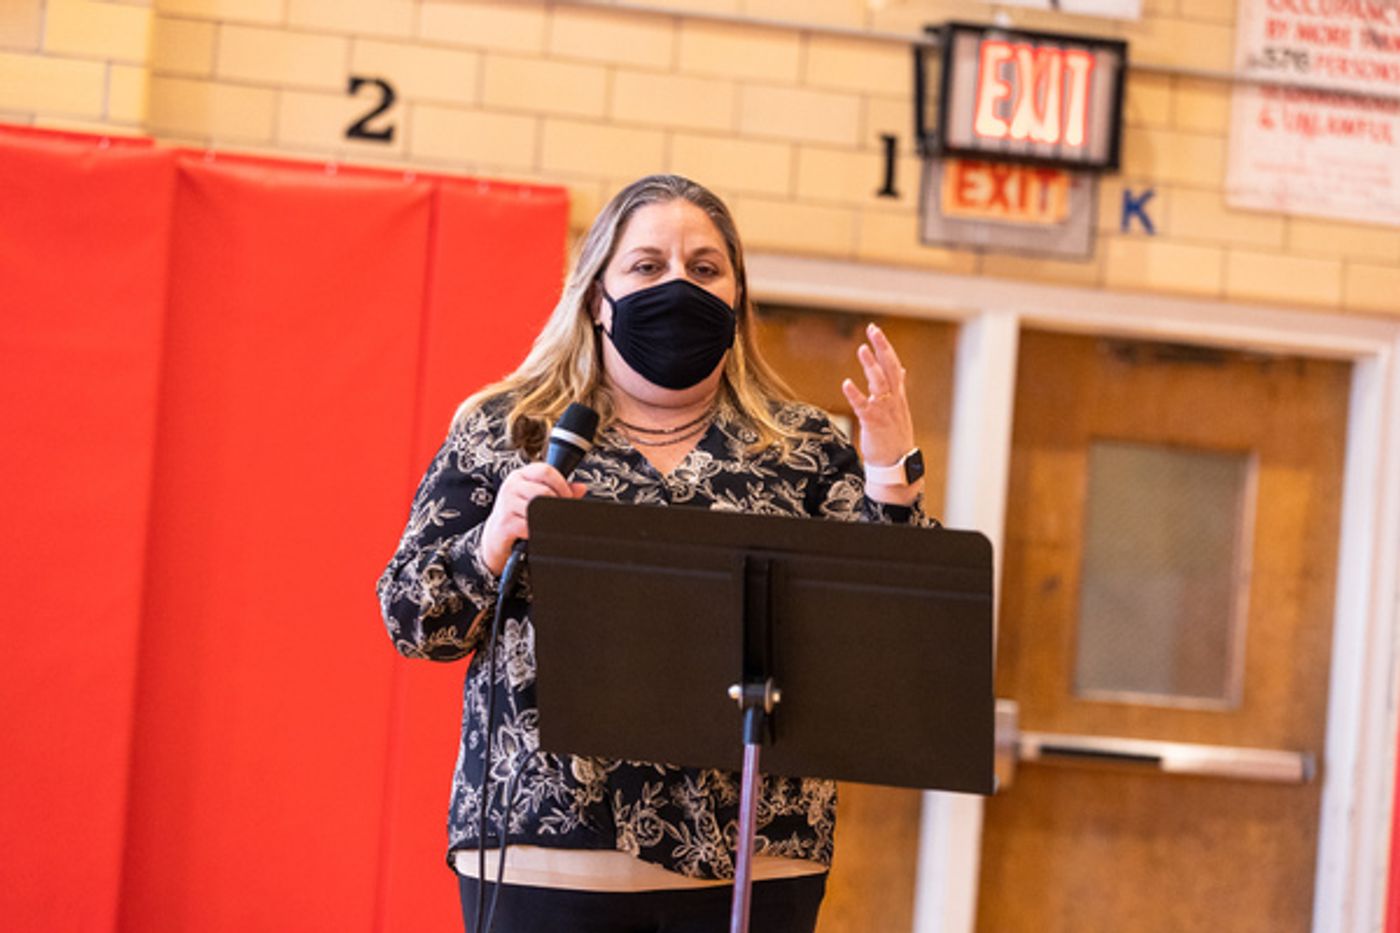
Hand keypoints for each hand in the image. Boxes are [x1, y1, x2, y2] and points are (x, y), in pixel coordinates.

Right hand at [479, 463, 585, 574]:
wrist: (495, 535)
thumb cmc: (516, 513)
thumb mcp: (535, 497)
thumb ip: (559, 490)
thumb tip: (581, 488)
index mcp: (520, 475)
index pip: (545, 470)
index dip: (562, 484)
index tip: (568, 496)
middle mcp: (511, 486)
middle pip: (544, 490)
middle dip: (556, 503)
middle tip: (559, 512)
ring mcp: (506, 503)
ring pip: (537, 507)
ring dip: (545, 518)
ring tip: (543, 521)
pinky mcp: (505, 522)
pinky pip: (529, 525)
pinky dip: (535, 531)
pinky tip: (532, 530)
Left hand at [840, 323, 920, 500]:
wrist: (896, 463)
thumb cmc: (895, 435)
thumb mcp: (899, 408)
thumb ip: (898, 387)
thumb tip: (901, 370)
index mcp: (898, 395)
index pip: (893, 365)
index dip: (884, 347)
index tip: (875, 331)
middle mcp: (893, 399)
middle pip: (889, 368)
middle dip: (882, 347)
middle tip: (873, 329)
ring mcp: (884, 410)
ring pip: (880, 383)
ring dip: (871, 365)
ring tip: (862, 349)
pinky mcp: (873, 422)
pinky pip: (864, 405)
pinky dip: (855, 393)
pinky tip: (846, 383)